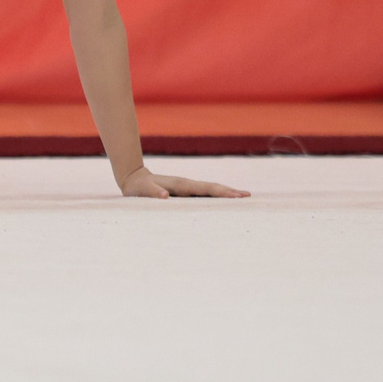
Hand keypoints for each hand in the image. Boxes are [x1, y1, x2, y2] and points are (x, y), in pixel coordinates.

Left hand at [118, 166, 250, 198]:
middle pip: (213, 188)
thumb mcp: (143, 191)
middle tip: (248, 196)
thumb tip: (165, 197)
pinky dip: (216, 197)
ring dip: (226, 193)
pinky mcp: (185, 192)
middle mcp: (187, 185)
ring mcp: (187, 188)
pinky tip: (223, 202)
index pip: (205, 189)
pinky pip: (204, 195)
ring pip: (210, 190)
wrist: (134, 178)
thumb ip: (153, 193)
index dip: (221, 193)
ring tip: (242, 197)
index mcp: (181, 185)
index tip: (236, 196)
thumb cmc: (138, 188)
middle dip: (230, 192)